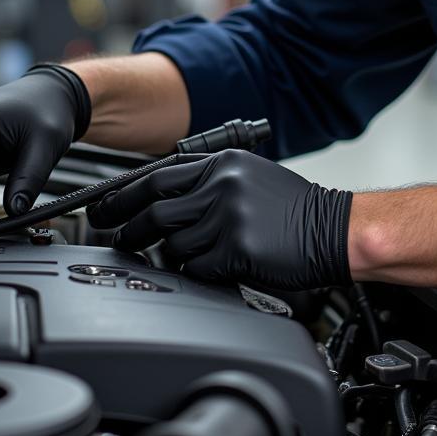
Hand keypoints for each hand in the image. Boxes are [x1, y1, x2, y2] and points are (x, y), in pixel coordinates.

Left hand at [86, 149, 352, 290]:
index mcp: (223, 163)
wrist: (335, 229)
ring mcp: (228, 216)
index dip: (123, 194)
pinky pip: (196, 268)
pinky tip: (209, 269)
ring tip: (179, 257)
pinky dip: (196, 272)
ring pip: (173, 243)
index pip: (156, 175)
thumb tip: (164, 197)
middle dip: (128, 226)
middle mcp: (222, 184)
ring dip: (170, 255)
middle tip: (115, 237)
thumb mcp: (250, 175)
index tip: (101, 207)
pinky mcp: (237, 249)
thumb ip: (209, 180)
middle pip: (155, 208)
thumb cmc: (296, 208)